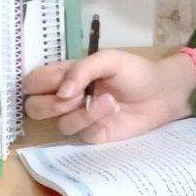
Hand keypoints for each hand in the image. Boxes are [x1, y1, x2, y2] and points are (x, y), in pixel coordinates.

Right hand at [23, 49, 195, 143]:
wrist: (161, 93)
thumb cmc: (134, 71)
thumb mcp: (109, 59)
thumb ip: (82, 70)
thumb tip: (61, 93)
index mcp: (65, 75)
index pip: (33, 82)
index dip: (37, 84)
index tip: (57, 82)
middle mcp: (67, 97)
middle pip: (35, 109)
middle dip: (51, 105)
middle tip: (75, 98)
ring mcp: (79, 118)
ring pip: (60, 124)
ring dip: (83, 113)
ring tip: (109, 101)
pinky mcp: (94, 135)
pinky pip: (82, 135)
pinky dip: (96, 122)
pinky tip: (113, 112)